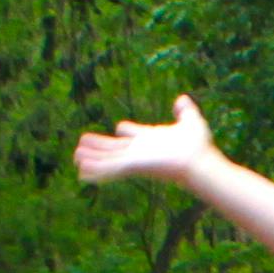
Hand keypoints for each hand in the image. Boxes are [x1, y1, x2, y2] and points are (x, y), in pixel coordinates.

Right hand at [75, 95, 224, 189]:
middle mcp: (138, 150)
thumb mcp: (191, 121)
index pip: (130, 132)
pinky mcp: (131, 166)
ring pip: (106, 158)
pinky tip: (81, 172)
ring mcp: (133, 158)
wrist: (197, 160)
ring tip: (75, 157)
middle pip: (112, 147)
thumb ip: (185, 111)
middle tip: (82, 146)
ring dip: (91, 158)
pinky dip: (95, 170)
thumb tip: (182, 100)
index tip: (120, 128)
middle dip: (97, 146)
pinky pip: (108, 169)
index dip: (126, 129)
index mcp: (148, 138)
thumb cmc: (197, 146)